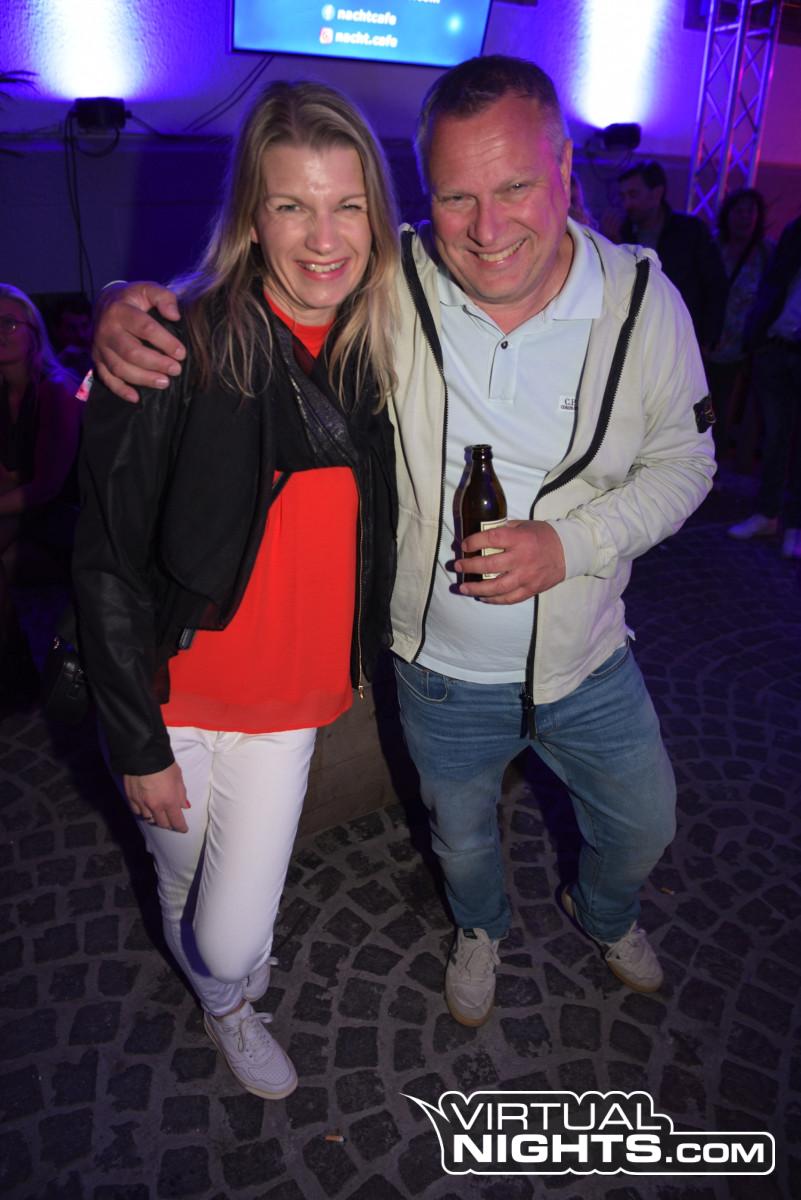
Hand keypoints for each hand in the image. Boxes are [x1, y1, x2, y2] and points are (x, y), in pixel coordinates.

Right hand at [93, 282, 185, 402]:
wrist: (106, 303)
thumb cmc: (134, 299)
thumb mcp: (148, 289)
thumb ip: (163, 297)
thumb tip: (175, 316)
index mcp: (120, 310)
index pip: (144, 328)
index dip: (164, 342)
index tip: (181, 353)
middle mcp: (107, 329)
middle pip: (131, 352)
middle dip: (156, 363)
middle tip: (176, 370)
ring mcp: (100, 346)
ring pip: (120, 368)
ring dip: (143, 378)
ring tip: (164, 382)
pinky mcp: (97, 359)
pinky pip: (106, 378)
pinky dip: (120, 390)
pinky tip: (137, 398)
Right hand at [124, 762, 190, 832]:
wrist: (143, 755)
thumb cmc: (164, 764)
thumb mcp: (178, 777)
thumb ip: (181, 794)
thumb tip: (184, 806)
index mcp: (169, 801)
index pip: (176, 821)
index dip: (181, 827)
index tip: (183, 829)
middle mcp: (155, 806)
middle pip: (162, 823)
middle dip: (169, 824)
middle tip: (172, 822)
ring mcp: (141, 803)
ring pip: (149, 819)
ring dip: (155, 819)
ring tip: (158, 816)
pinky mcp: (131, 798)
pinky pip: (137, 811)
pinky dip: (143, 812)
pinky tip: (145, 809)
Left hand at [455, 519, 565, 603]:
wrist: (568, 551)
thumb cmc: (542, 536)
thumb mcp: (523, 526)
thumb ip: (504, 531)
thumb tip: (480, 536)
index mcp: (520, 539)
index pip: (492, 539)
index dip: (474, 542)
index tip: (464, 546)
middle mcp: (522, 558)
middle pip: (489, 565)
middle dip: (469, 567)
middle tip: (457, 566)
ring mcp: (526, 576)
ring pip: (496, 587)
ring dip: (476, 589)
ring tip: (463, 588)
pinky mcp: (531, 589)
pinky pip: (509, 598)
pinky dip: (494, 599)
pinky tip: (482, 597)